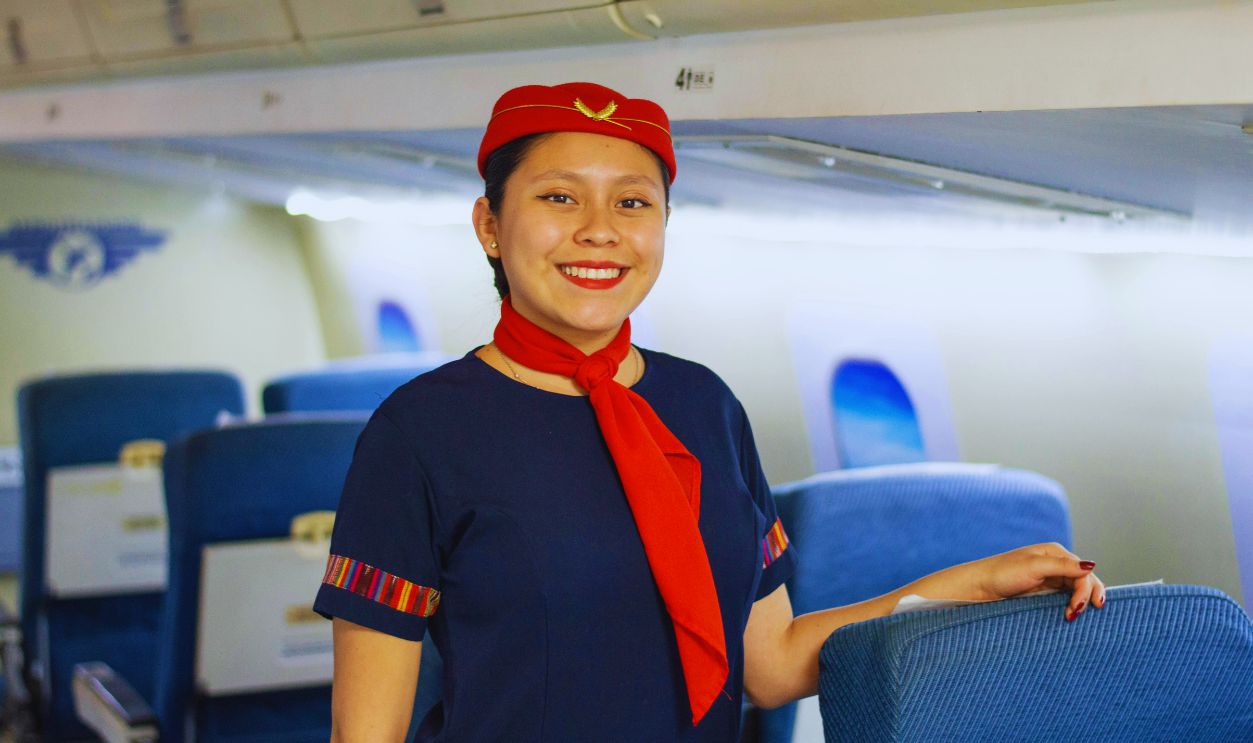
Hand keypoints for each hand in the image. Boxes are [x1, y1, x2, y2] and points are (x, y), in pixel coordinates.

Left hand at [962, 542, 1105, 620]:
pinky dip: (1072, 606)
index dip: (1086, 590)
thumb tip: (1092, 565)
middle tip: (1076, 615)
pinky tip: (1071, 615)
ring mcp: (1050, 579)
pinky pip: (1065, 598)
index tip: (1076, 608)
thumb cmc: (1002, 573)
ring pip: (1077, 591)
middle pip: (1084, 581)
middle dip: (1087, 597)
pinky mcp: (1044, 592)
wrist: (979, 587)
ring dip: (1080, 603)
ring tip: (1072, 617)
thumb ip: (1062, 566)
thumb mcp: (1033, 567)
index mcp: (1055, 553)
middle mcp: (1056, 564)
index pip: (1083, 572)